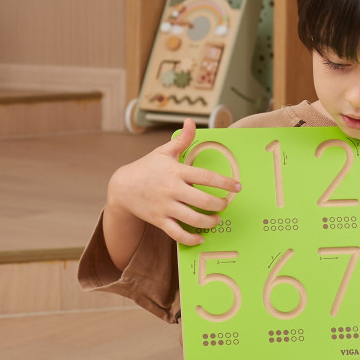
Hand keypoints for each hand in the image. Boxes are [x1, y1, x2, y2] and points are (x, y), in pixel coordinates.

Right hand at [105, 116, 241, 248]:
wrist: (122, 187)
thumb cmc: (147, 168)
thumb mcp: (163, 152)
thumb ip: (182, 139)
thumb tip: (191, 121)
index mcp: (177, 172)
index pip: (206, 177)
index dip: (225, 182)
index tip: (237, 187)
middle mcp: (172, 190)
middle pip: (203, 200)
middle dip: (219, 204)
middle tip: (225, 204)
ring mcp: (165, 206)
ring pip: (193, 219)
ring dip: (209, 222)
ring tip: (216, 219)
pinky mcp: (159, 220)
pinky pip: (177, 233)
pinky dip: (190, 238)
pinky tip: (200, 238)